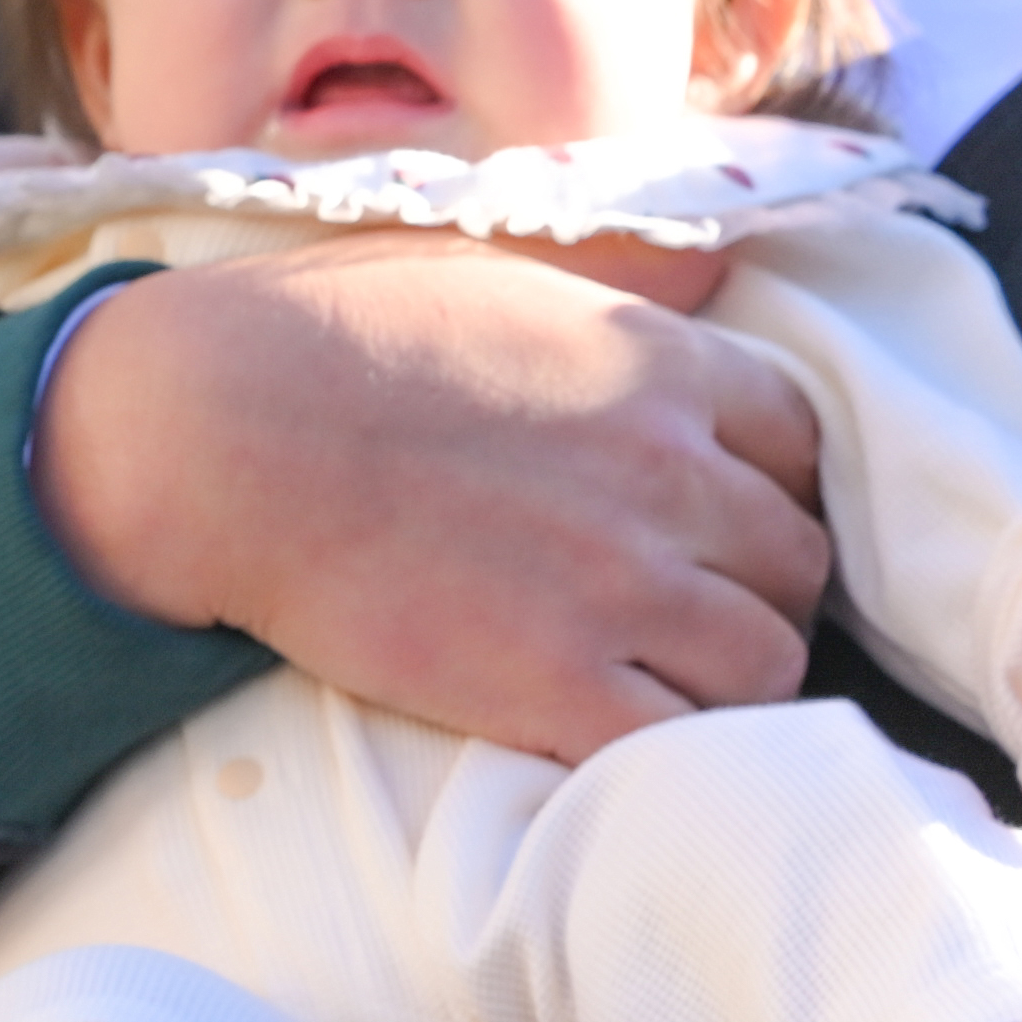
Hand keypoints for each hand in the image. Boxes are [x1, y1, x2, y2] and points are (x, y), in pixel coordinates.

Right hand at [36, 242, 834, 764]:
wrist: (217, 428)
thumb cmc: (334, 330)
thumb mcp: (507, 270)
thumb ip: (621, 286)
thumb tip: (713, 273)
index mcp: (664, 365)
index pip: (805, 444)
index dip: (773, 488)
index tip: (721, 516)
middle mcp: (670, 472)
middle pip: (798, 560)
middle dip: (758, 589)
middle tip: (691, 611)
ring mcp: (621, 582)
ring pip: (766, 662)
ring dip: (729, 680)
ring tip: (665, 684)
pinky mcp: (555, 681)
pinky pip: (680, 742)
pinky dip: (669, 751)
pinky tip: (614, 735)